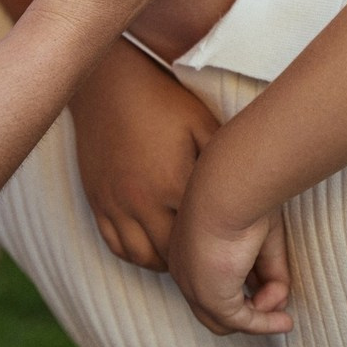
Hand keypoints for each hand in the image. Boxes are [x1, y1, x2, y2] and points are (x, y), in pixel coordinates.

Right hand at [71, 44, 219, 270]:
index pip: (199, 238)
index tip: (232, 252)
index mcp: (172, 184)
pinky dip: (134, 253)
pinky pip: (114, 245)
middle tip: (210, 258)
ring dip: (163, 262)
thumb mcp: (201, 125)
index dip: (218, 250)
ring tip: (183, 253)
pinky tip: (151, 244)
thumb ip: (221, 162)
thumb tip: (249, 190)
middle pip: (171, 256)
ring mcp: (114, 204)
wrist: (111, 83)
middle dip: (192, 263)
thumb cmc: (162, 101)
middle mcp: (140, 201)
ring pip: (141, 257)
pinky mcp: (97, 201)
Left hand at [168, 168, 293, 336]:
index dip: (242, 285)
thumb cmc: (243, 199)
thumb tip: (278, 297)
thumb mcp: (261, 237)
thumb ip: (268, 269)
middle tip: (276, 306)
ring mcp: (194, 286)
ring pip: (226, 319)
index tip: (268, 287)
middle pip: (214, 305)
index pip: (213, 277)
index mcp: (189, 247)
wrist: (228, 190)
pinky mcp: (211, 298)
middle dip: (248, 308)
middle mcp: (185, 269)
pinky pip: (243, 321)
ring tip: (283, 315)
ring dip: (258, 319)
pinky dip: (265, 325)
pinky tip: (285, 321)